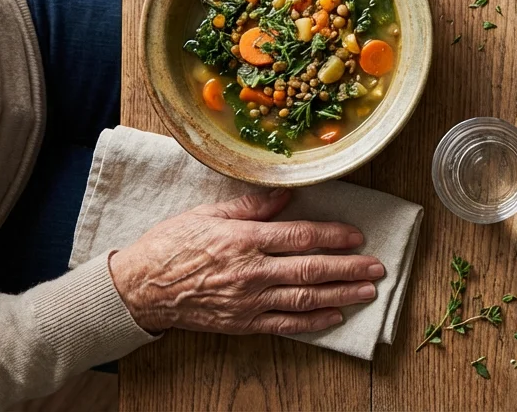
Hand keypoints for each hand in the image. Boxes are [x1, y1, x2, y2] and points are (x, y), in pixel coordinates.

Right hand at [108, 188, 384, 334]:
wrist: (140, 289)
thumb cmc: (171, 246)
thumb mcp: (208, 214)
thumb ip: (251, 205)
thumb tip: (286, 193)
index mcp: (244, 239)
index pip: (300, 236)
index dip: (333, 235)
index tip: (357, 235)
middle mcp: (251, 271)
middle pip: (311, 269)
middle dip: (349, 268)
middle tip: (376, 267)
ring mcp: (249, 301)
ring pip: (305, 298)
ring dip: (341, 294)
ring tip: (367, 291)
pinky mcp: (244, 323)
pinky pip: (286, 324)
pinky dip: (313, 321)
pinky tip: (334, 316)